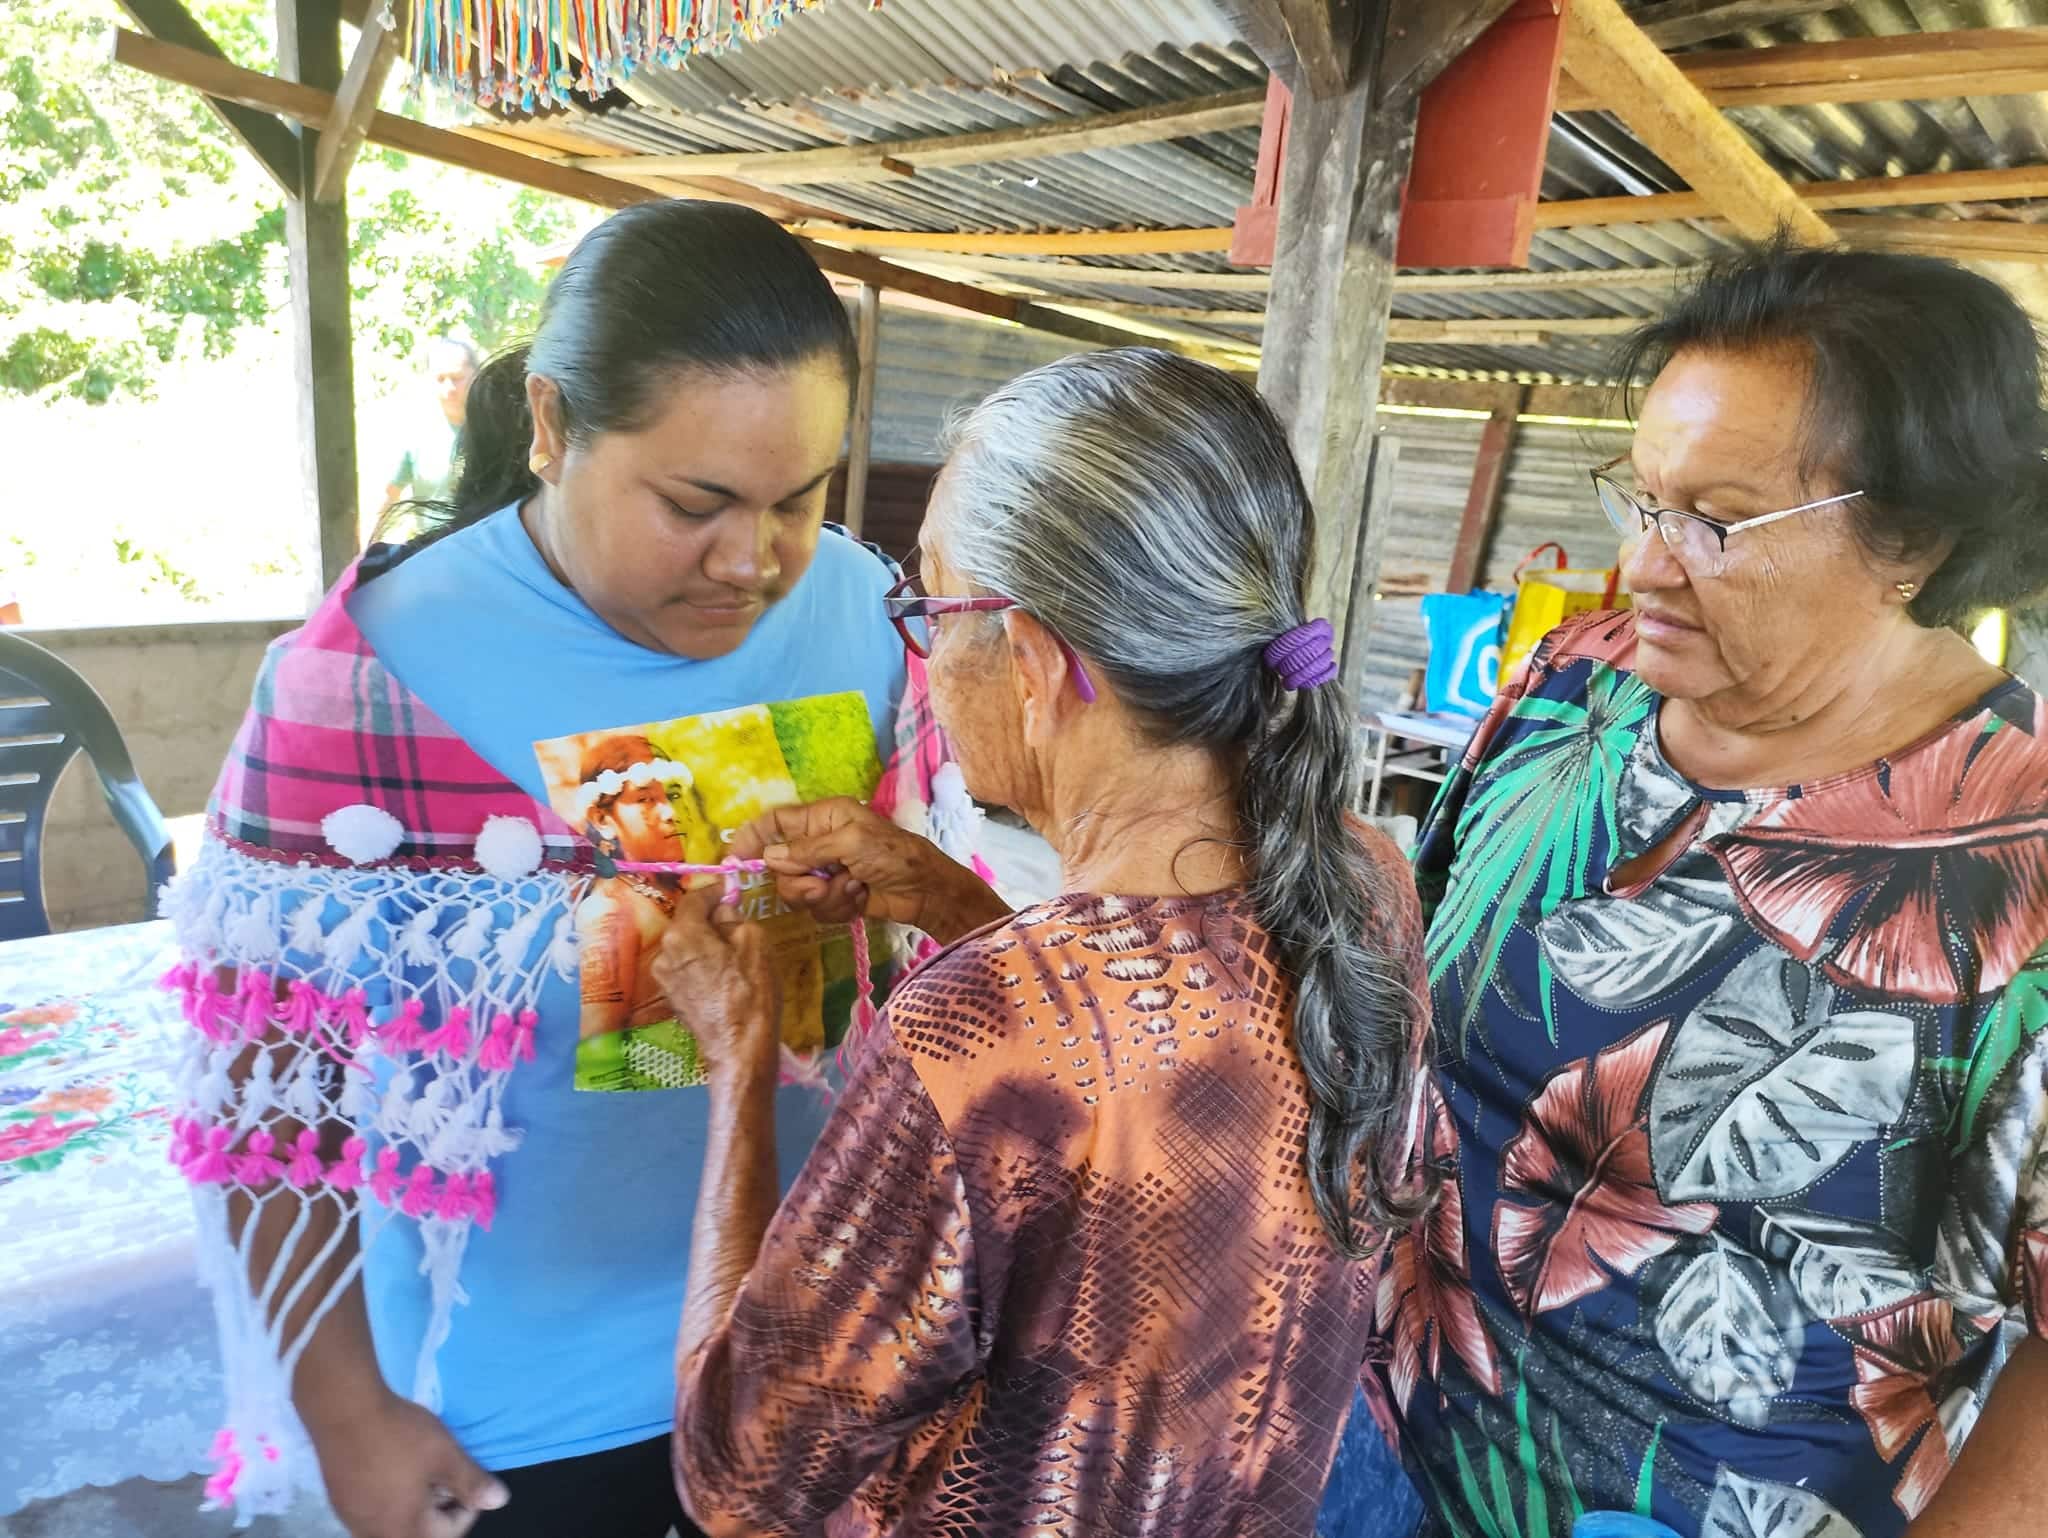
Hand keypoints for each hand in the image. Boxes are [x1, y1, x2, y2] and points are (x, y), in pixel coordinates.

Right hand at [313, 1392, 507, 1537]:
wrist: (344, 1411)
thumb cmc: (400, 1435)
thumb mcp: (445, 1455)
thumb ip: (472, 1483)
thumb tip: (500, 1502)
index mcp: (402, 1530)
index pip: (447, 1535)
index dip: (467, 1507)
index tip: (467, 1478)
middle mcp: (373, 1533)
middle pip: (418, 1534)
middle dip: (438, 1509)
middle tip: (445, 1475)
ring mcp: (351, 1519)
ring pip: (393, 1524)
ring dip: (414, 1505)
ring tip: (422, 1472)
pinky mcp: (339, 1501)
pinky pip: (373, 1512)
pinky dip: (390, 1499)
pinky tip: (393, 1468)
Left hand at [651, 883, 779, 1085]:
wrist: (739, 1049)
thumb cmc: (751, 993)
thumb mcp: (754, 943)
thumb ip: (734, 917)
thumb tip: (722, 909)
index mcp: (682, 933)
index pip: (695, 898)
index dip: (715, 891)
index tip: (731, 890)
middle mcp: (664, 952)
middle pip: (687, 923)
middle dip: (710, 919)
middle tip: (737, 923)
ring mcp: (664, 978)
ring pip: (686, 947)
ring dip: (706, 943)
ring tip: (733, 952)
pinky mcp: (671, 998)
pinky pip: (686, 968)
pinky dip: (702, 964)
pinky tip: (723, 975)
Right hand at [729, 799, 1009, 945]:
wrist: (926, 891)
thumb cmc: (893, 855)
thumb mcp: (850, 843)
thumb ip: (807, 850)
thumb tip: (770, 857)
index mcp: (822, 817)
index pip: (774, 822)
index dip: (752, 838)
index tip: (735, 861)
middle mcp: (819, 843)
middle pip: (780, 867)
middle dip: (800, 882)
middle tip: (823, 883)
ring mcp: (826, 872)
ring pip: (797, 893)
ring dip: (824, 897)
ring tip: (853, 889)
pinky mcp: (836, 897)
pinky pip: (817, 909)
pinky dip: (838, 908)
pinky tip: (860, 900)